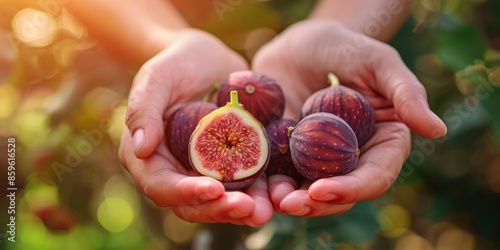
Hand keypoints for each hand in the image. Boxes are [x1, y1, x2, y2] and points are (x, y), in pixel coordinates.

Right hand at [119, 29, 272, 225]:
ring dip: (240, 210)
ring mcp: (204, 171)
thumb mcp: (157, 77)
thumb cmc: (176, 63)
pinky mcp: (231, 165)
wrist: (208, 58)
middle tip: (246, 208)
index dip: (185, 193)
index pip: (162, 185)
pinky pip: (244, 185)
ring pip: (219, 202)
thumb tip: (140, 149)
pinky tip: (276, 196)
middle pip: (192, 204)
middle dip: (218, 209)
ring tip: (264, 211)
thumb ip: (144, 109)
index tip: (214, 189)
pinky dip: (259, 194)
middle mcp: (175, 171)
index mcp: (149, 156)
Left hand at [252, 20, 446, 215]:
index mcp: (380, 142)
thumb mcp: (377, 61)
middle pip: (339, 192)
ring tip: (268, 203)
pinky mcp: (284, 153)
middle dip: (316, 203)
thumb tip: (437, 129)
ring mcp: (315, 159)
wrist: (300, 44)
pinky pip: (276, 174)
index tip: (325, 190)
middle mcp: (349, 158)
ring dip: (288, 202)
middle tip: (291, 204)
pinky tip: (251, 186)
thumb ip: (405, 93)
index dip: (353, 188)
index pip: (374, 176)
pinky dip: (265, 184)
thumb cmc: (346, 47)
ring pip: (306, 190)